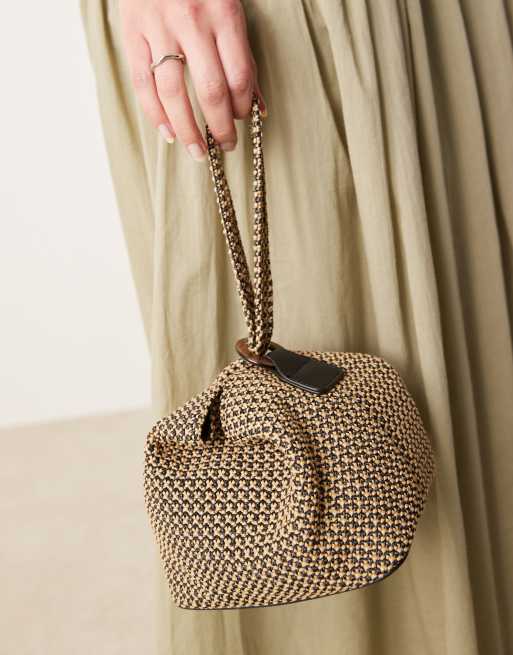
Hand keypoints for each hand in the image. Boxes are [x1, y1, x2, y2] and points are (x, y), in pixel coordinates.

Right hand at [119, 0, 266, 160]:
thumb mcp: (230, 8)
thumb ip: (242, 54)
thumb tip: (255, 103)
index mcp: (223, 13)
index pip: (238, 76)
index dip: (243, 107)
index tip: (244, 120)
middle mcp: (192, 21)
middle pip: (210, 90)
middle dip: (221, 127)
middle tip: (227, 145)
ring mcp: (159, 28)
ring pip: (174, 93)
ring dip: (188, 130)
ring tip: (198, 152)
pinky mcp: (133, 33)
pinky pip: (143, 83)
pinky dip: (156, 114)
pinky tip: (168, 134)